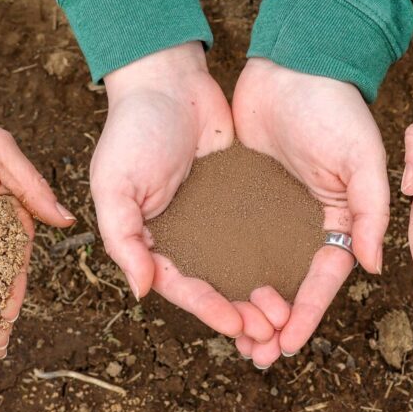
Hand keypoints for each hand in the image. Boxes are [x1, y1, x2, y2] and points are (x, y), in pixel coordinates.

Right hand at [91, 43, 277, 341]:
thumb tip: (142, 291)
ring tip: (286, 312)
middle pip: (215, 286)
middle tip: (270, 331)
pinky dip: (274, 255)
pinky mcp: (240, 196)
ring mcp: (214, 217)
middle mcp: (184, 235)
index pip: (181, 286)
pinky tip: (298, 269)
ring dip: (261, 293)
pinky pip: (259, 233)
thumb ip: (123, 238)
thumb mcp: (114, 185)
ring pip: (240, 267)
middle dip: (241, 313)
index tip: (238, 324)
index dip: (208, 310)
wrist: (169, 79)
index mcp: (151, 240)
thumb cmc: (132, 129)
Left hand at [232, 58, 388, 366]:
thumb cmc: (336, 106)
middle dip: (274, 321)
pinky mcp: (243, 193)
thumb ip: (371, 213)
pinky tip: (207, 288)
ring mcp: (273, 209)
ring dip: (247, 303)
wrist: (292, 61)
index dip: (306, 314)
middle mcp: (307, 220)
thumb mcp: (363, 159)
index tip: (286, 345)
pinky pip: (233, 239)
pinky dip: (224, 266)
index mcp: (340, 219)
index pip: (324, 279)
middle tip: (254, 353)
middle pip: (290, 284)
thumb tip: (376, 267)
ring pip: (259, 268)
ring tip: (231, 335)